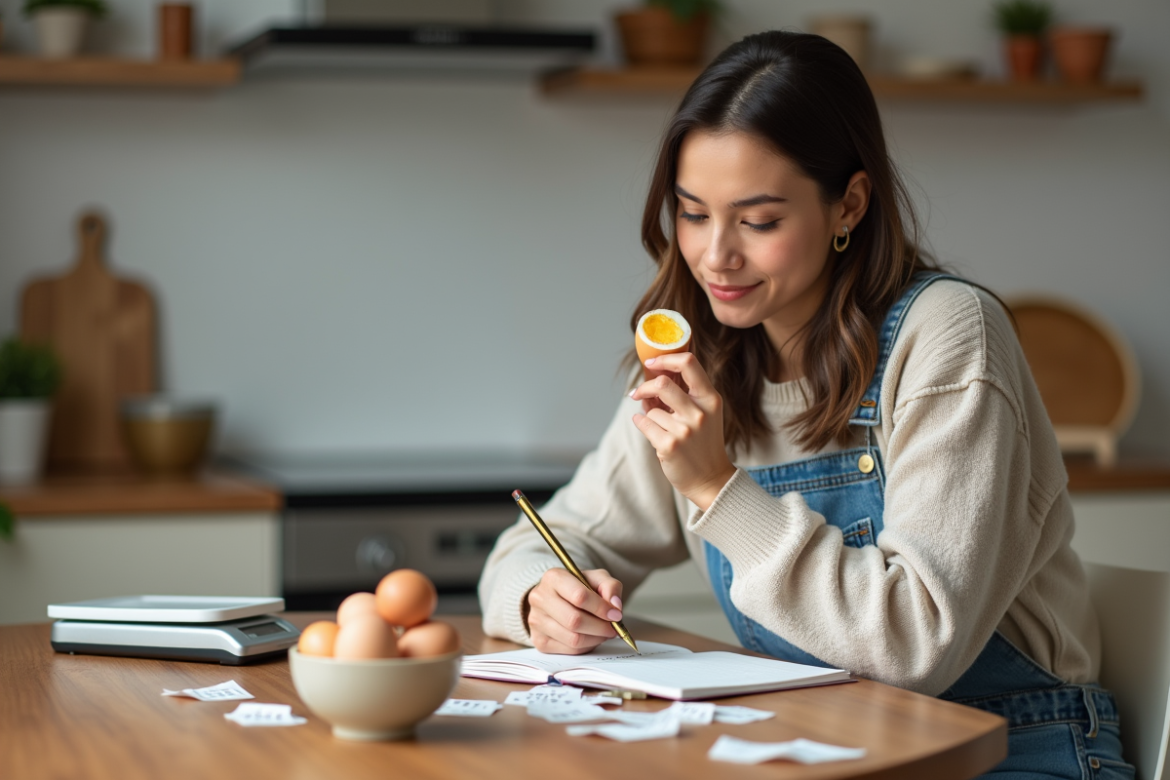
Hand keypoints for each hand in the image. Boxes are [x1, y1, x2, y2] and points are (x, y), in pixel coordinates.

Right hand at [525, 568, 623, 653]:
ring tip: (603, 632)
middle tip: (613, 628)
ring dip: (595, 638)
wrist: (557, 598)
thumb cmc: (579, 588)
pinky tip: (590, 637)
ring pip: (573, 639)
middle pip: (575, 620)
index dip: (601, 608)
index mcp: (553, 577)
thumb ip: (610, 587)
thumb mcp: (597, 579)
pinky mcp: (539, 640)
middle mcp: (540, 598)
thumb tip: (615, 607)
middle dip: (600, 627)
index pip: (579, 596)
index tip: (616, 615)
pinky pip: (569, 650)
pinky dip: (586, 646)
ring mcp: (536, 620)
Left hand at [630, 352, 735, 509]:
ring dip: (650, 416)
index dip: (665, 358)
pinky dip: (641, 424)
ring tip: (662, 428)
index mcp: (710, 399)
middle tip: (638, 393)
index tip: (651, 363)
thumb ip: (685, 394)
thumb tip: (652, 377)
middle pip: (662, 383)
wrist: (710, 479)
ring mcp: (685, 430)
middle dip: (644, 388)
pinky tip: (651, 432)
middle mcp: (699, 412)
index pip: (689, 363)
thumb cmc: (704, 443)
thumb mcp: (705, 414)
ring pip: (651, 409)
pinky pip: (644, 424)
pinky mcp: (669, 445)